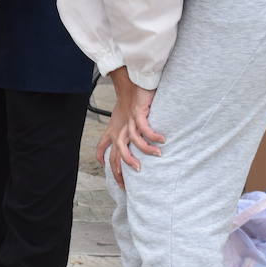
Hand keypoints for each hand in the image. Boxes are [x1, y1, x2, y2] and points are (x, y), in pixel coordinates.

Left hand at [95, 68, 164, 188]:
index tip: (109, 173)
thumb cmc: (131, 100)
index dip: (103, 160)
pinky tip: (162, 140)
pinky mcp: (137, 113)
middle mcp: (119, 127)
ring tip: (157, 155)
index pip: (103, 147)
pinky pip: (144, 128)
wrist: (132, 82)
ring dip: (144, 150)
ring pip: (131, 142)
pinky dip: (153, 135)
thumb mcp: (125, 117)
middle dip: (121, 170)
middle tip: (130, 183)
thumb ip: (128, 130)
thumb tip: (136, 140)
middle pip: (117, 153)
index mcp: (114, 129)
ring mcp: (128, 121)